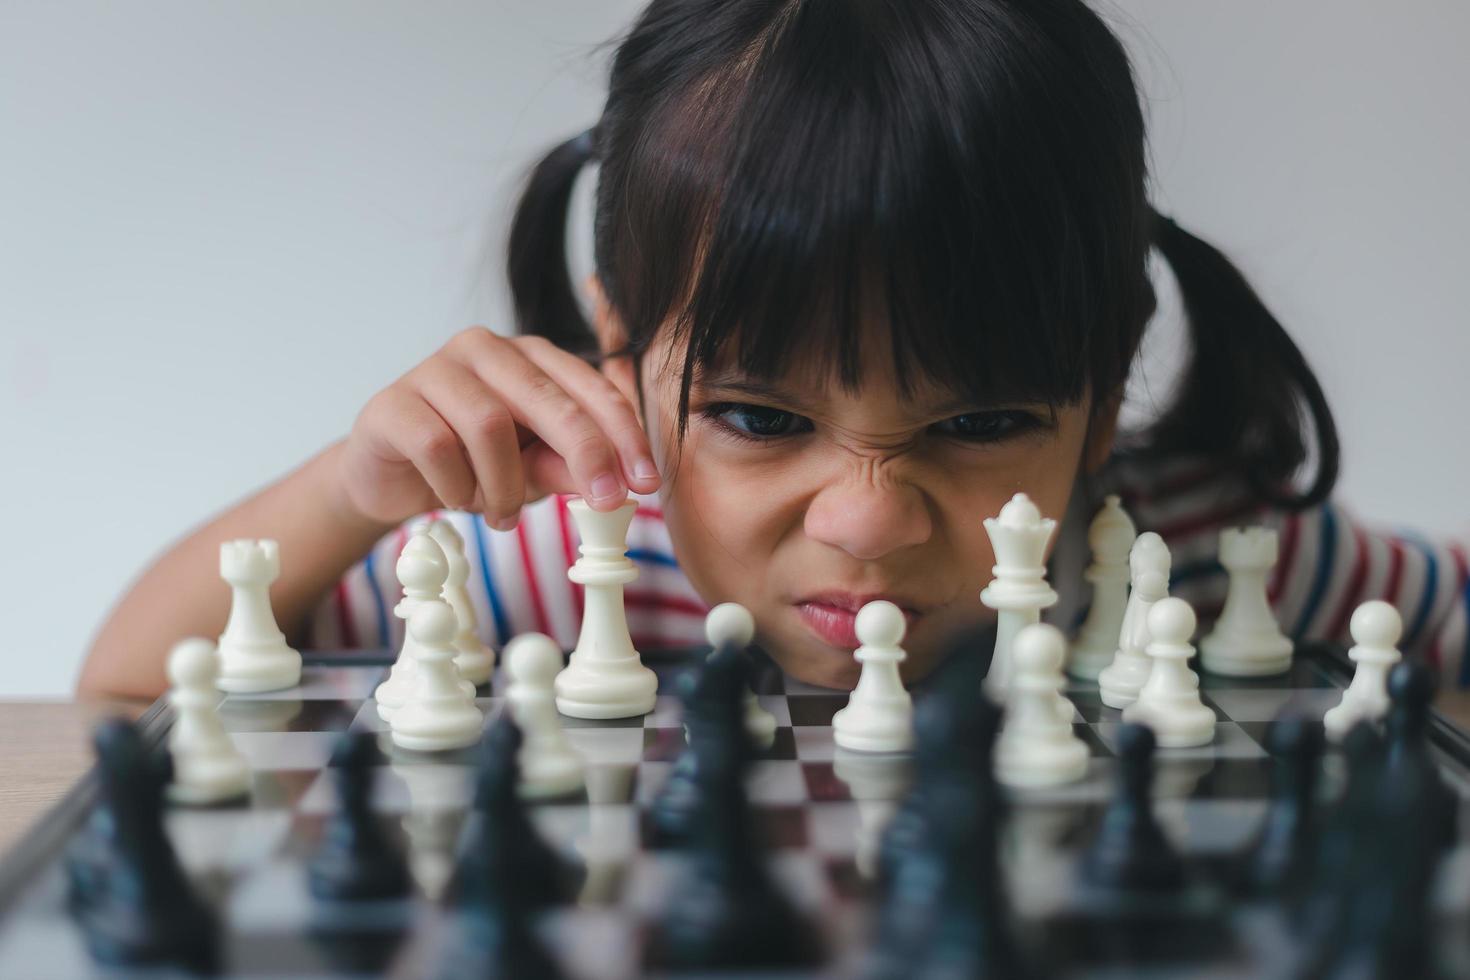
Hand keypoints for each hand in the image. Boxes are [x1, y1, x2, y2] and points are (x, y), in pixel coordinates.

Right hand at [337, 327, 659, 527]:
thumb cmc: (472, 465)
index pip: (590, 388)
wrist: (390, 478)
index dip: (624, 435)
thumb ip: (570, 468)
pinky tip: (458, 499)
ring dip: (505, 484)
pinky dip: (458, 486)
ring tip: (502, 514)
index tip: (646, 483)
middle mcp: (485, 350)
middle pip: (547, 398)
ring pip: (490, 424)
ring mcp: (434, 369)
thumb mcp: (533, 471)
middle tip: (604, 501)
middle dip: (585, 453)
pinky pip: (437, 446)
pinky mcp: (392, 403)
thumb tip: (618, 483)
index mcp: (530, 357)